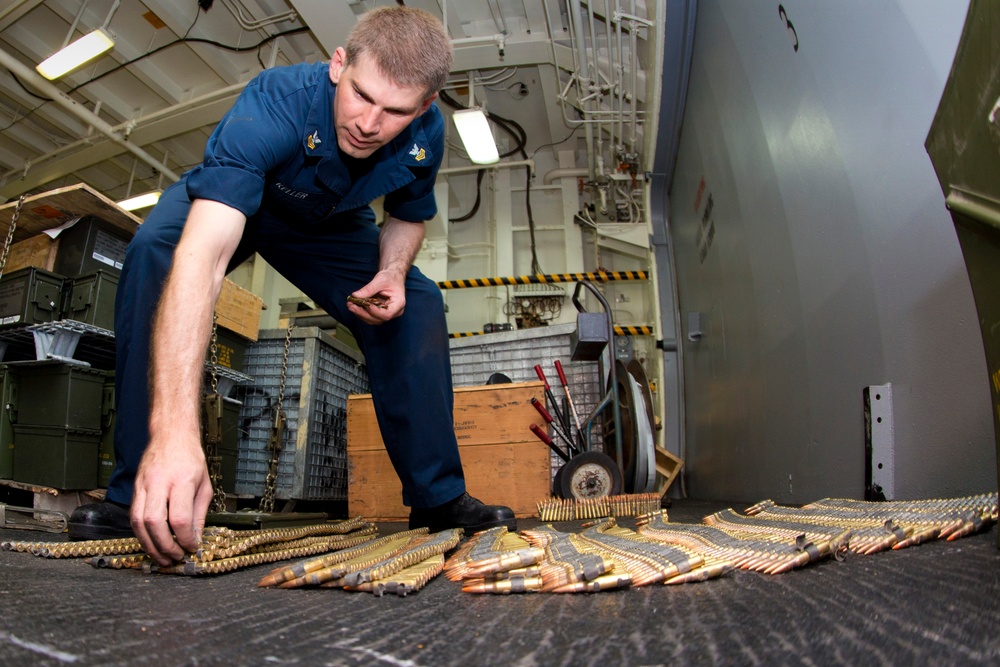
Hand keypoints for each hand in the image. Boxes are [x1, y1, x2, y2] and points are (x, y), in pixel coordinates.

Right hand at [130, 435, 213, 565]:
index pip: (179, 518)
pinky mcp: (134, 489)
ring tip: (162, 557)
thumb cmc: (190, 458)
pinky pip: (133, 516)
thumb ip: (199, 513)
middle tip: (175, 557)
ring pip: (138, 522)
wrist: (171, 436)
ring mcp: (143, 485)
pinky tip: (151, 542)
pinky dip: (141, 533)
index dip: (185, 538)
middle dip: (164, 546)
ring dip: (149, 544)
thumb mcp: (204, 485)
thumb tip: (195, 538)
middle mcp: (160, 483)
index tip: (191, 547)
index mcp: (182, 480)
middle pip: (155, 522)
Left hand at [347, 269, 406, 324]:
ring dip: (360, 314)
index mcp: (398, 304)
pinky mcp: (381, 313)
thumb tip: (355, 296)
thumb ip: (368, 289)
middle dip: (363, 313)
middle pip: (378, 319)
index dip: (374, 311)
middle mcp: (395, 312)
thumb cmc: (390, 277)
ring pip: (373, 320)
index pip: (387, 314)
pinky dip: (362, 313)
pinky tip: (354, 306)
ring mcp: (388, 314)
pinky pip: (371, 317)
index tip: (364, 304)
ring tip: (350, 305)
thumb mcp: (380, 280)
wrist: (393, 277)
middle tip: (351, 305)